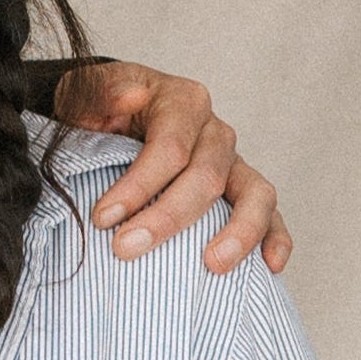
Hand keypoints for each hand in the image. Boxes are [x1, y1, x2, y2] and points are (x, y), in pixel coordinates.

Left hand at [51, 61, 291, 274]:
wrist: (108, 117)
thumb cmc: (97, 110)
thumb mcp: (85, 92)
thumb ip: (100, 92)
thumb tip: (129, 97)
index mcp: (181, 102)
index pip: (169, 148)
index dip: (138, 185)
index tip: (102, 217)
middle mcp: (214, 131)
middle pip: (206, 177)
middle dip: (167, 217)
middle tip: (126, 248)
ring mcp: (233, 162)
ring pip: (254, 194)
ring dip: (238, 232)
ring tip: (213, 265)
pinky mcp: (242, 190)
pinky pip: (270, 213)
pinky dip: (275, 238)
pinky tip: (270, 267)